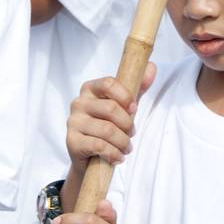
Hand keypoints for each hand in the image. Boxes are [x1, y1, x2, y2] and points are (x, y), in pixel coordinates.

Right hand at [66, 63, 156, 177]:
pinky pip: (99, 146)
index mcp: (90, 89)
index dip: (125, 96)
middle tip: (131, 134)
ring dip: (123, 142)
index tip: (134, 108)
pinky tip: (118, 157)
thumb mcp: (123, 106)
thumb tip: (152, 66)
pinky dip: (114, 153)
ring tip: (126, 148)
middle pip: (110, 108)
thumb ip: (137, 87)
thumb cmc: (108, 125)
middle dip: (127, 124)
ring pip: (107, 130)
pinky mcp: (72, 141)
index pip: (109, 83)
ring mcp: (73, 122)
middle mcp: (78, 102)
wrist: (89, 157)